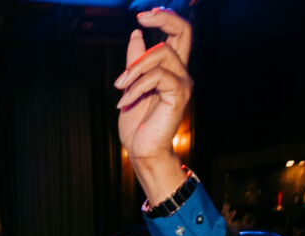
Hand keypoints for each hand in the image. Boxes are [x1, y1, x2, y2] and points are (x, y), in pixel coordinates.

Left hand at [115, 7, 193, 187]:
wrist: (142, 151)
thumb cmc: (137, 123)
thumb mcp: (130, 86)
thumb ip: (135, 62)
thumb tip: (136, 35)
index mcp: (172, 69)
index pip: (179, 33)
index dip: (165, 19)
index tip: (143, 17)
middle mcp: (181, 72)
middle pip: (185, 31)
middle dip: (163, 20)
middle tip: (141, 19)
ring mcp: (182, 83)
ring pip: (161, 54)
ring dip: (134, 68)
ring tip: (119, 87)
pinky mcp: (178, 96)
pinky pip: (156, 77)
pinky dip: (136, 86)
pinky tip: (125, 101)